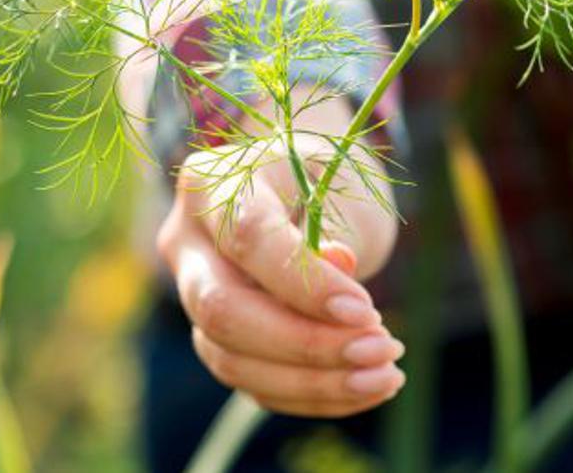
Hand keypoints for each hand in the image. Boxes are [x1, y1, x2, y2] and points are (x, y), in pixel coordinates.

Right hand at [156, 139, 405, 416]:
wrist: (299, 186)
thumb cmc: (320, 176)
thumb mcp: (334, 181)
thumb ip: (334, 227)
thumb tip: (340, 290)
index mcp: (213, 184)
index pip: (249, 239)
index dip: (306, 284)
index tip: (365, 311)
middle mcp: (186, 243)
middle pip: (223, 312)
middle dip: (306, 345)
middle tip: (381, 349)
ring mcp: (191, 296)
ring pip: (232, 361)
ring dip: (316, 382)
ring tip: (386, 376)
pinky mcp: (213, 339)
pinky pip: (252, 383)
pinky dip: (314, 396)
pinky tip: (367, 387)